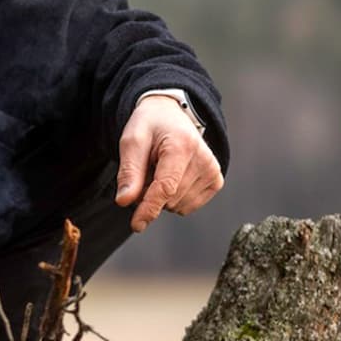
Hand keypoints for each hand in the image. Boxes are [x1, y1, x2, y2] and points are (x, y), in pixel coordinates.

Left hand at [115, 95, 223, 232]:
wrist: (171, 116)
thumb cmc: (150, 127)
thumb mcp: (131, 141)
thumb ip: (129, 172)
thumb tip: (124, 202)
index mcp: (182, 146)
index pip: (166, 187)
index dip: (149, 208)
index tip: (137, 225)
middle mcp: (203, 160)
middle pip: (169, 198)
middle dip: (148, 193)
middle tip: (146, 168)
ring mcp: (213, 172)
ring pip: (177, 205)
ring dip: (161, 196)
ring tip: (160, 168)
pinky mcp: (216, 181)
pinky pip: (187, 206)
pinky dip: (173, 198)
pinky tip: (172, 176)